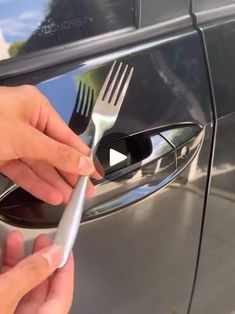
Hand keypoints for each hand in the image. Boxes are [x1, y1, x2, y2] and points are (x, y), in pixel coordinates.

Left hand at [0, 85, 97, 203]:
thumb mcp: (24, 138)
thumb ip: (57, 153)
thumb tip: (85, 165)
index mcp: (36, 107)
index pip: (67, 136)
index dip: (83, 156)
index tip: (96, 173)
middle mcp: (27, 121)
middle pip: (55, 151)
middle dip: (69, 173)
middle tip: (85, 193)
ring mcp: (13, 138)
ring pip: (39, 163)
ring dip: (53, 181)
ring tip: (70, 199)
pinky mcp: (2, 154)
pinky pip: (23, 169)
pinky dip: (36, 182)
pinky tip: (50, 195)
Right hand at [0, 231, 72, 313]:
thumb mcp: (4, 294)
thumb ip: (30, 274)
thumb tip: (53, 254)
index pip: (63, 296)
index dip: (66, 270)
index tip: (65, 249)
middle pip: (40, 290)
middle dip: (40, 260)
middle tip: (42, 240)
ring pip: (20, 287)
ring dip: (20, 261)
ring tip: (16, 239)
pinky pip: (5, 289)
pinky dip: (7, 270)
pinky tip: (5, 252)